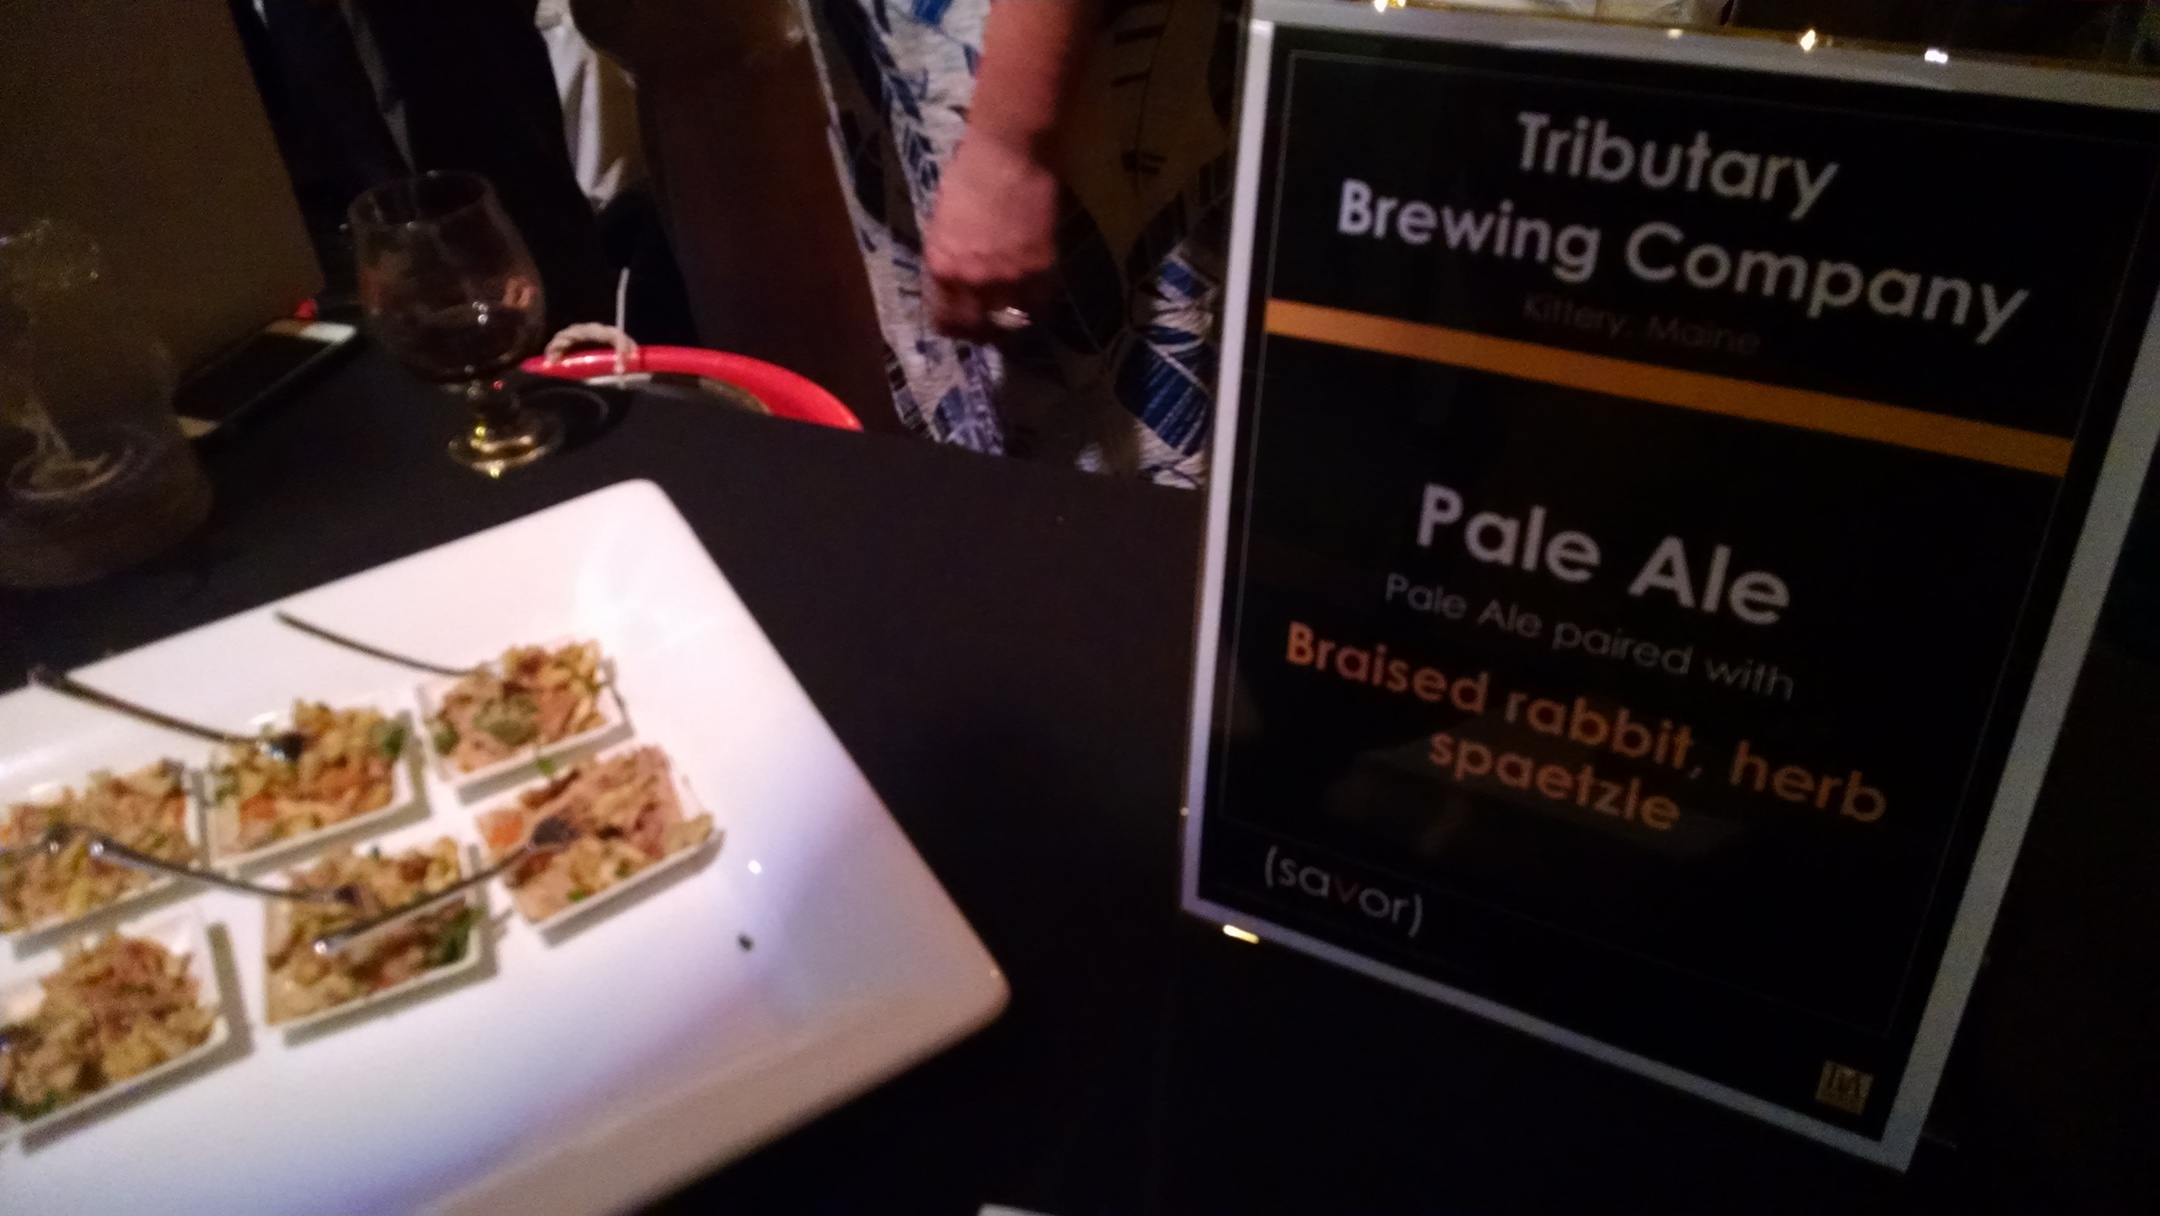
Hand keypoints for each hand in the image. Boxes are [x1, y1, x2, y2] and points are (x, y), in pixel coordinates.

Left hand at [924, 134, 1058, 340]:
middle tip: (988, 334)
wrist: (1007, 152)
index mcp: (941, 267)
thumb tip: (954, 278)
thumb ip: (948, 255)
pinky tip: (1037, 303)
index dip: (952, 328)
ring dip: (1012, 326)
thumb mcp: (942, 222)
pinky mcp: (1042, 266)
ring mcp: (1009, 276)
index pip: (943, 318)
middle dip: (981, 335)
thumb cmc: (967, 173)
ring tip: (1014, 325)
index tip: (958, 330)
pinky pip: (1041, 301)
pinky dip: (1038, 305)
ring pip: (1011, 321)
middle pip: (977, 328)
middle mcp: (972, 280)